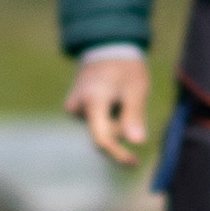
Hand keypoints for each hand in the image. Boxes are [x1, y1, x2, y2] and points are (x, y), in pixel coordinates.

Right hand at [67, 51, 150, 170]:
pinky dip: (106, 116)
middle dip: (120, 127)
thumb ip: (134, 116)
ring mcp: (72, 107)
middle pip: (102, 134)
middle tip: (130, 102)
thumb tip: (137, 142)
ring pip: (98, 128)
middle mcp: (76, 106)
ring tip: (118, 96)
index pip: (102, 139)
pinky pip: (94, 122)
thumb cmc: (124, 68)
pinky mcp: (72, 107)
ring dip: (113, 121)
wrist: (107, 48)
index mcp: (92, 101)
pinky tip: (110, 99)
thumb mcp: (136, 89)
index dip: (118, 154)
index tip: (135, 162)